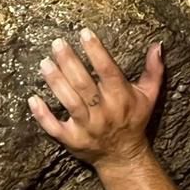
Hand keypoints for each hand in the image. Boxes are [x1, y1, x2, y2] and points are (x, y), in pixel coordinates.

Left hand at [28, 29, 165, 170]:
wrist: (124, 156)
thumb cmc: (134, 120)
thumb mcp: (148, 96)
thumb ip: (153, 70)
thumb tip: (157, 45)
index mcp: (121, 98)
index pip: (107, 70)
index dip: (96, 51)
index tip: (84, 33)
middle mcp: (104, 112)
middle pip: (84, 84)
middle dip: (70, 62)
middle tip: (57, 43)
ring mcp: (86, 128)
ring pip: (69, 103)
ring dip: (56, 82)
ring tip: (45, 63)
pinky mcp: (72, 140)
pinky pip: (54, 127)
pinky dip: (42, 114)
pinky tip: (32, 98)